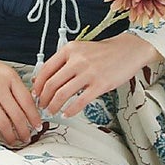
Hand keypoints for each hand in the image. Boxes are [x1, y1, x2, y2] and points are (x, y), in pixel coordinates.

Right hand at [0, 29, 42, 145]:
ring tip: (13, 140)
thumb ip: (14, 86)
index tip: (37, 125)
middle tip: (27, 138)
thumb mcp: (3, 70)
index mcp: (10, 76)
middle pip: (17, 115)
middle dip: (24, 131)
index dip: (34, 117)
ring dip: (10, 136)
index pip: (27, 101)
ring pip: (3, 123)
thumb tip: (28, 107)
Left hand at [32, 34, 160, 118]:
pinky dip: (70, 110)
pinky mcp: (100, 84)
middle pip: (51, 84)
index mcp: (70, 49)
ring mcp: (89, 72)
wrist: (128, 50)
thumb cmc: (103, 52)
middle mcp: (77, 60)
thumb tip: (42, 78)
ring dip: (54, 106)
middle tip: (42, 106)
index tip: (35, 94)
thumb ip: (63, 62)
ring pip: (62, 94)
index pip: (45, 69)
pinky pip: (80, 102)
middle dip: (43, 99)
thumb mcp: (80, 50)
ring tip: (52, 111)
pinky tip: (67, 114)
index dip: (38, 85)